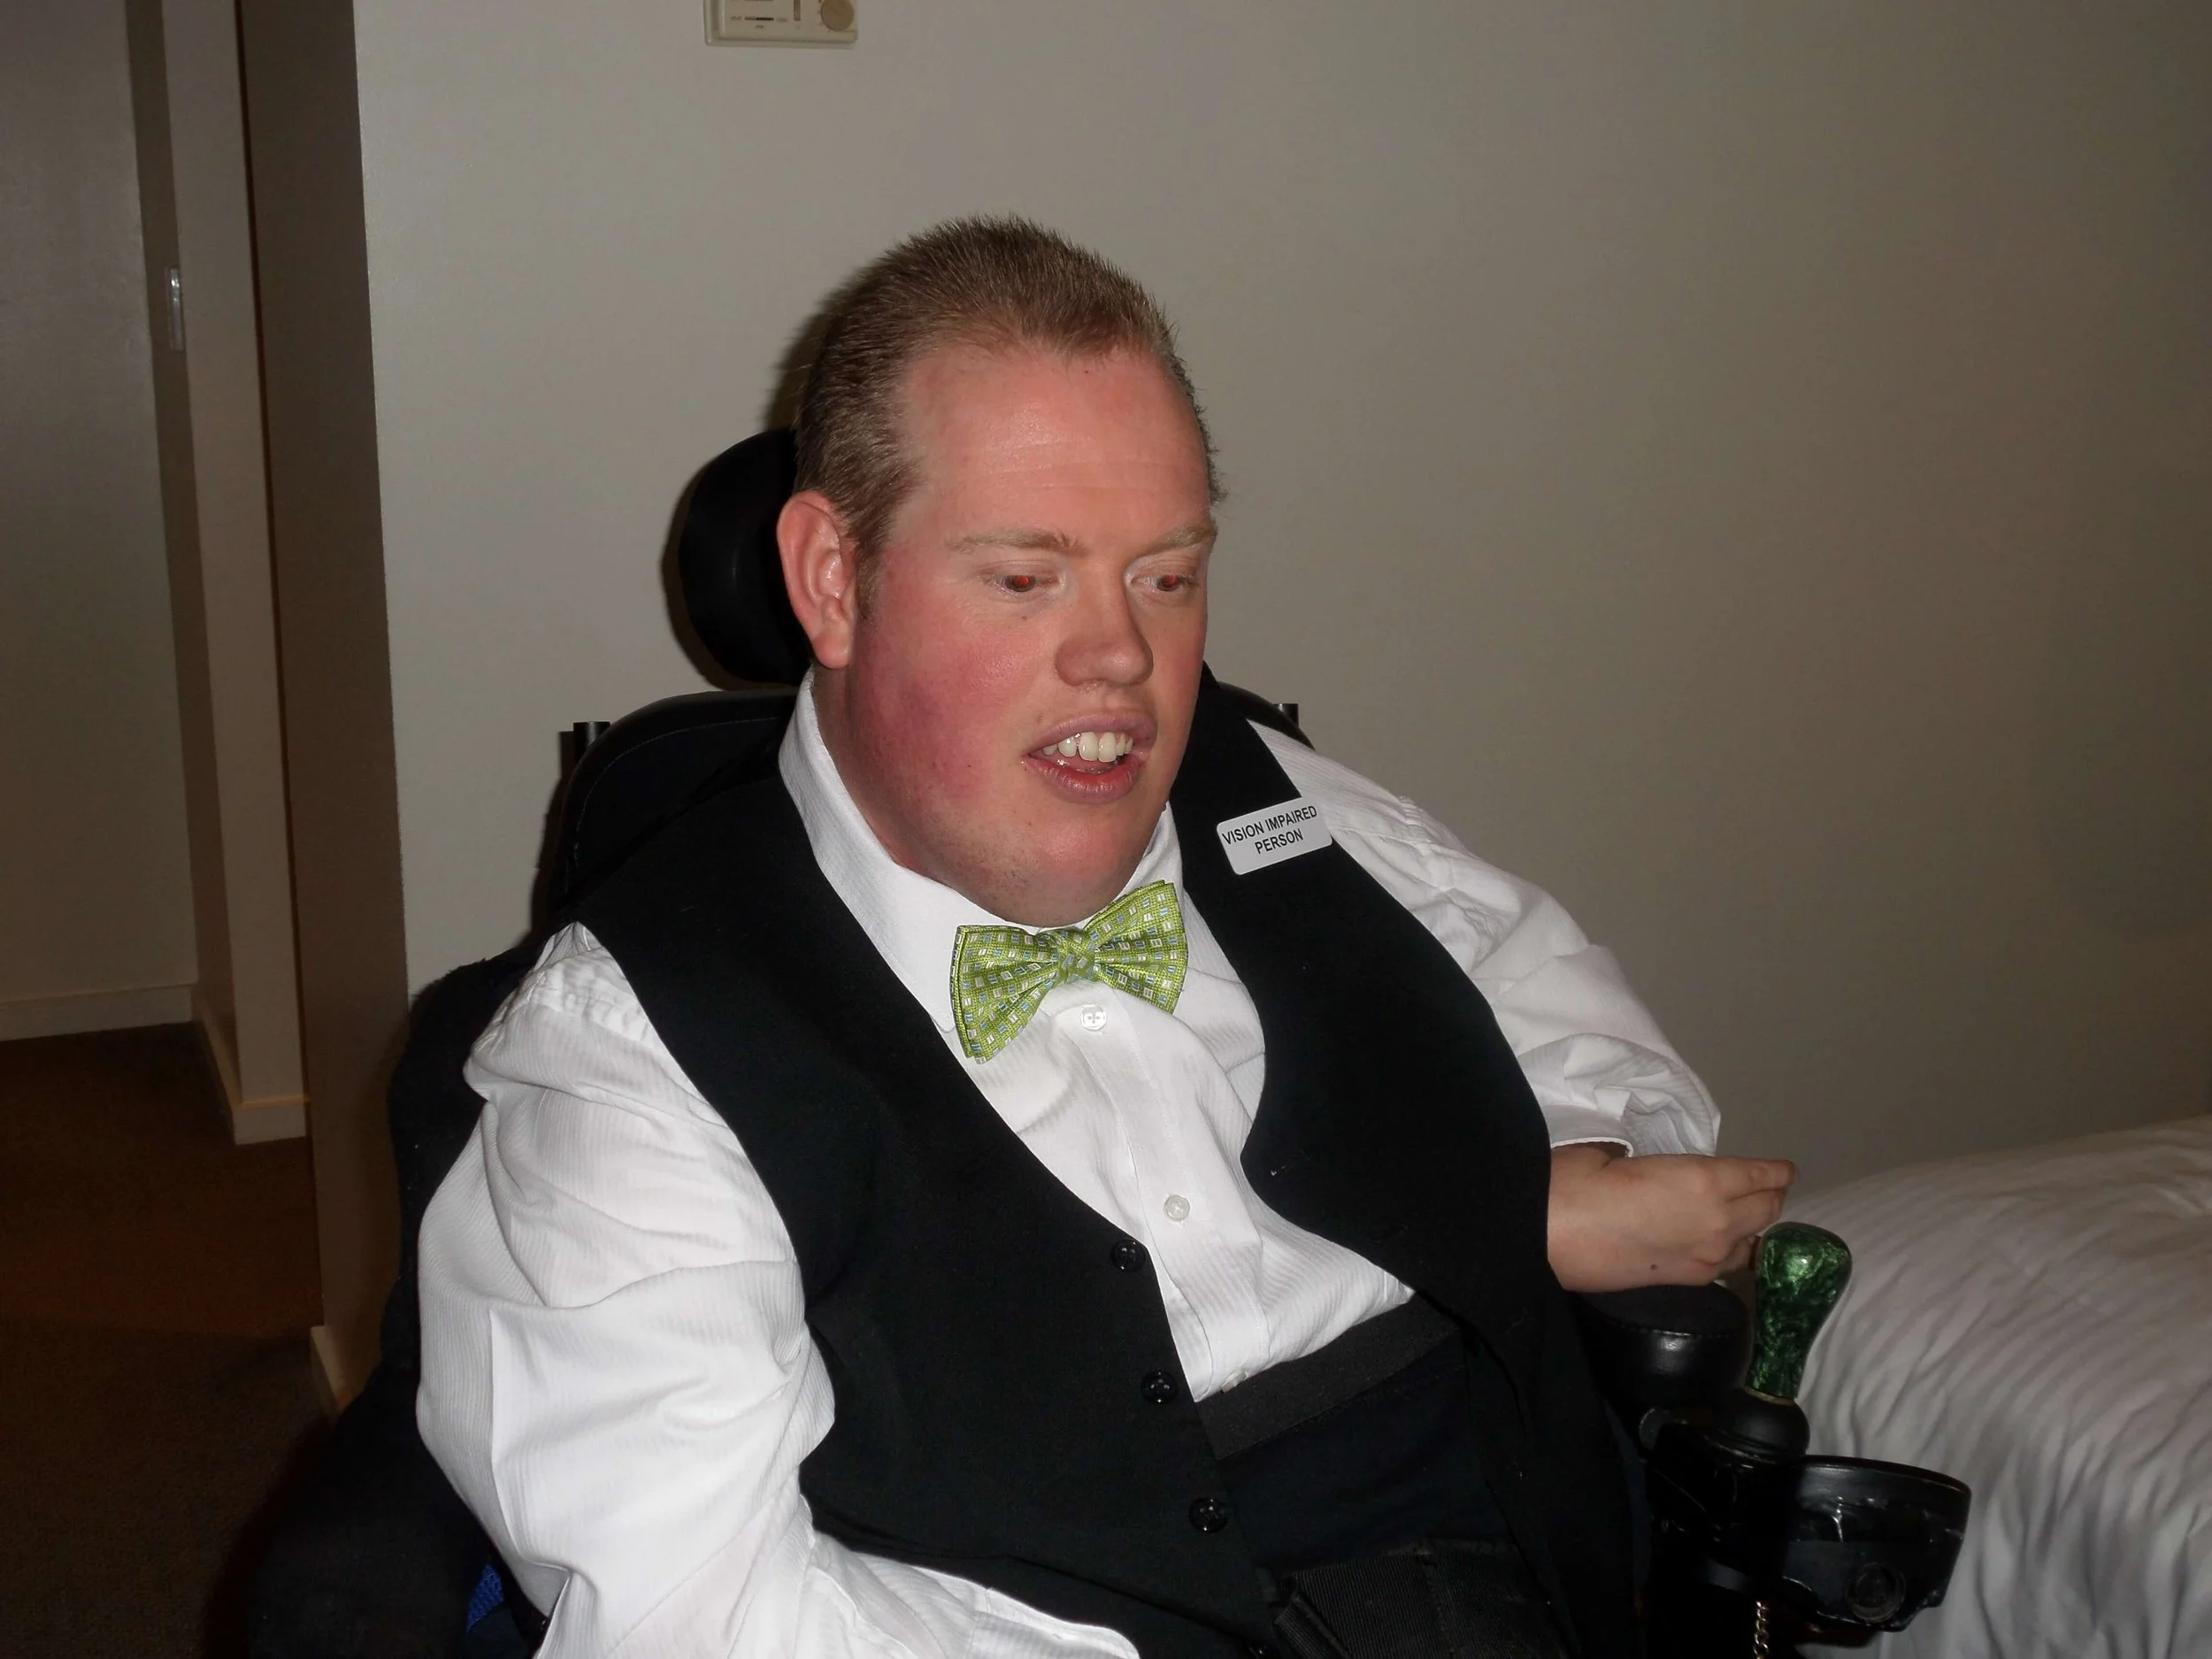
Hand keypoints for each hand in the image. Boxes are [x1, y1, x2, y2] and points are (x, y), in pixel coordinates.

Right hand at [1546, 1145, 1795, 1291]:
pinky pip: (1727, 1264)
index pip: (1760, 1175)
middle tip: (1768, 1188)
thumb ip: (1644, 1161)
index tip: (1784, 1168)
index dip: (1776, 1170)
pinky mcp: (1689, 1282)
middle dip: (1772, 1196)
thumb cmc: (1577, 1184)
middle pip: (1766, 1209)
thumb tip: (1643, 1166)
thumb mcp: (1613, 1154)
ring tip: (1748, 1217)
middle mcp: (1719, 1222)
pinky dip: (1733, 1250)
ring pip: (1753, 1241)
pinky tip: (1720, 1245)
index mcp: (1704, 1181)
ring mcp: (1707, 1258)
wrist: (1550, 1240)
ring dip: (1755, 1226)